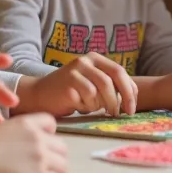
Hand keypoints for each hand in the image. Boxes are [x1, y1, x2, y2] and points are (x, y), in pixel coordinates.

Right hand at [0, 113, 67, 172]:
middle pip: (61, 147)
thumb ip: (12, 134)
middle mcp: (38, 138)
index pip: (51, 123)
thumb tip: (14, 145)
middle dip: (53, 157)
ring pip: (63, 166)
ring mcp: (41, 157)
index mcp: (26, 123)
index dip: (48, 135)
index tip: (41, 144)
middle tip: (41, 167)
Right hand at [16, 52, 136, 116]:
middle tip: (121, 114)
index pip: (119, 71)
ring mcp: (75, 72)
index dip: (129, 90)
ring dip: (102, 105)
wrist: (39, 95)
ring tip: (94, 108)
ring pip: (100, 91)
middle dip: (121, 99)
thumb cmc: (70, 92)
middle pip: (112, 80)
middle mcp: (85, 61)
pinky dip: (88, 107)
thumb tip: (132, 98)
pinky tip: (79, 106)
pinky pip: (87, 99)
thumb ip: (109, 85)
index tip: (131, 108)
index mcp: (94, 58)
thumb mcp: (92, 83)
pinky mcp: (67, 84)